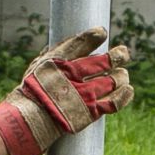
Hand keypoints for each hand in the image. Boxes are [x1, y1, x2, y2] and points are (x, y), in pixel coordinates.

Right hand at [0, 27, 134, 154]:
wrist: (26, 122)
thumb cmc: (28, 94)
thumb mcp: (35, 68)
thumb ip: (52, 55)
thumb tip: (61, 45)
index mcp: (59, 61)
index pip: (81, 42)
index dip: (94, 35)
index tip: (102, 32)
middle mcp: (74, 75)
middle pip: (105, 61)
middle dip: (117, 56)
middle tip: (123, 54)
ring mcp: (83, 94)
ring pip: (113, 80)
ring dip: (121, 76)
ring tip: (123, 75)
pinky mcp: (89, 112)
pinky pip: (114, 102)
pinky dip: (124, 95)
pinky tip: (129, 89)